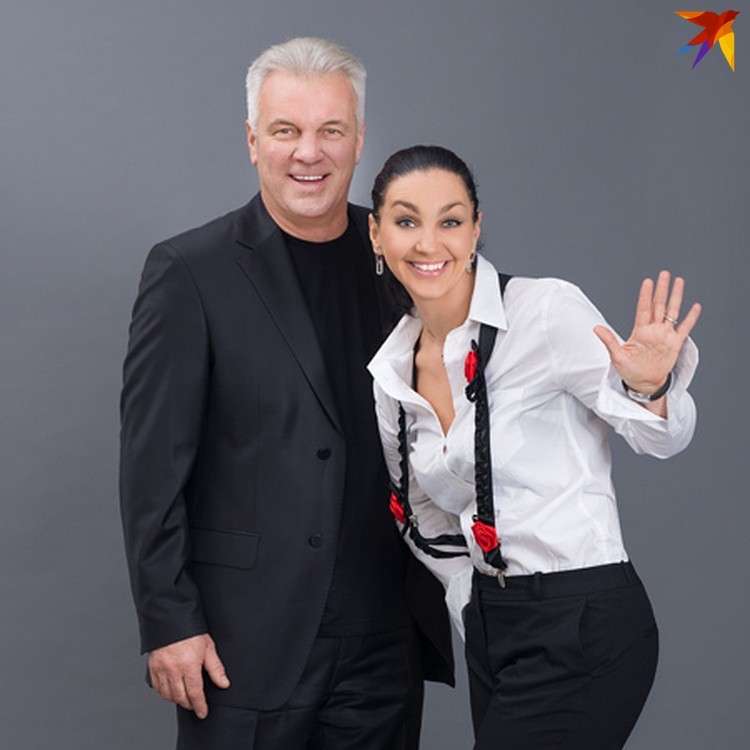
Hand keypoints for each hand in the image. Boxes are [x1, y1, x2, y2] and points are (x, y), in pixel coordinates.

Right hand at [147, 633, 229, 718]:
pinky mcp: (152, 667)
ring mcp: (161, 669)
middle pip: (180, 696)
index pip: (195, 693)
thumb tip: (224, 683)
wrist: (172, 619)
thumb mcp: (208, 647)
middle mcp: (173, 669)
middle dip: (189, 704)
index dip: (200, 705)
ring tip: (184, 698)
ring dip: (176, 700)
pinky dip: (164, 693)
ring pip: (167, 694)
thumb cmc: (191, 631)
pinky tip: (171, 691)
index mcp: (189, 665)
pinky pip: (157, 687)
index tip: (203, 712)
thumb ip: (216, 668)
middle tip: (195, 705)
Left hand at [593, 270, 701, 393]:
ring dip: (675, 297)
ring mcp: (665, 336)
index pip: (643, 308)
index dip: (645, 295)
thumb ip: (609, 340)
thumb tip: (595, 328)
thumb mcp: (617, 356)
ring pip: (672, 312)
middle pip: (658, 305)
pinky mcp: (675, 344)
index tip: (648, 281)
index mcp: (639, 331)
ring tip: (679, 281)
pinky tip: (695, 306)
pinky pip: (684, 328)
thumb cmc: (629, 370)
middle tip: (664, 274)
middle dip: (661, 290)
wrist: (643, 383)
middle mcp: (653, 330)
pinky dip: (690, 318)